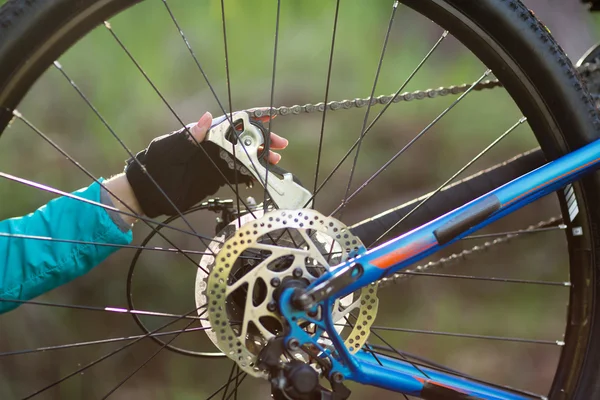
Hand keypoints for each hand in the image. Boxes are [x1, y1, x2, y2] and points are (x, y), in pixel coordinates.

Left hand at [105, 111, 287, 222]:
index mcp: (202, 134)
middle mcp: (212, 146)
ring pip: (244, 157)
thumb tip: (206, 117)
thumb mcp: (169, 149)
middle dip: (262, 140)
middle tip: (280, 145)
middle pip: (243, 139)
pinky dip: (251, 175)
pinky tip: (262, 177)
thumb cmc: (153, 166)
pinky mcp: (216, 178)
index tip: (270, 117)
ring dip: (260, 158)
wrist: (146, 193)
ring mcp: (215, 162)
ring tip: (275, 161)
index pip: (231, 121)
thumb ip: (189, 136)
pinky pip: (237, 174)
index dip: (251, 118)